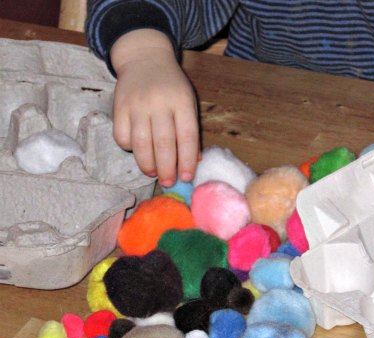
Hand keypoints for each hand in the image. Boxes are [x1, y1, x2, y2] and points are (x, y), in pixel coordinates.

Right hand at [110, 29, 199, 186]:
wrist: (145, 58)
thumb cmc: (171, 87)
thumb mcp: (188, 103)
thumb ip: (191, 131)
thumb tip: (194, 162)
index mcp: (182, 101)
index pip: (186, 136)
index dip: (187, 159)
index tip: (187, 177)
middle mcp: (159, 102)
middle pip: (163, 143)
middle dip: (167, 168)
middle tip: (169, 182)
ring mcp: (137, 104)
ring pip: (141, 143)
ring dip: (147, 164)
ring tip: (153, 173)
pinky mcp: (118, 107)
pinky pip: (121, 136)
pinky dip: (129, 149)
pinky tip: (138, 152)